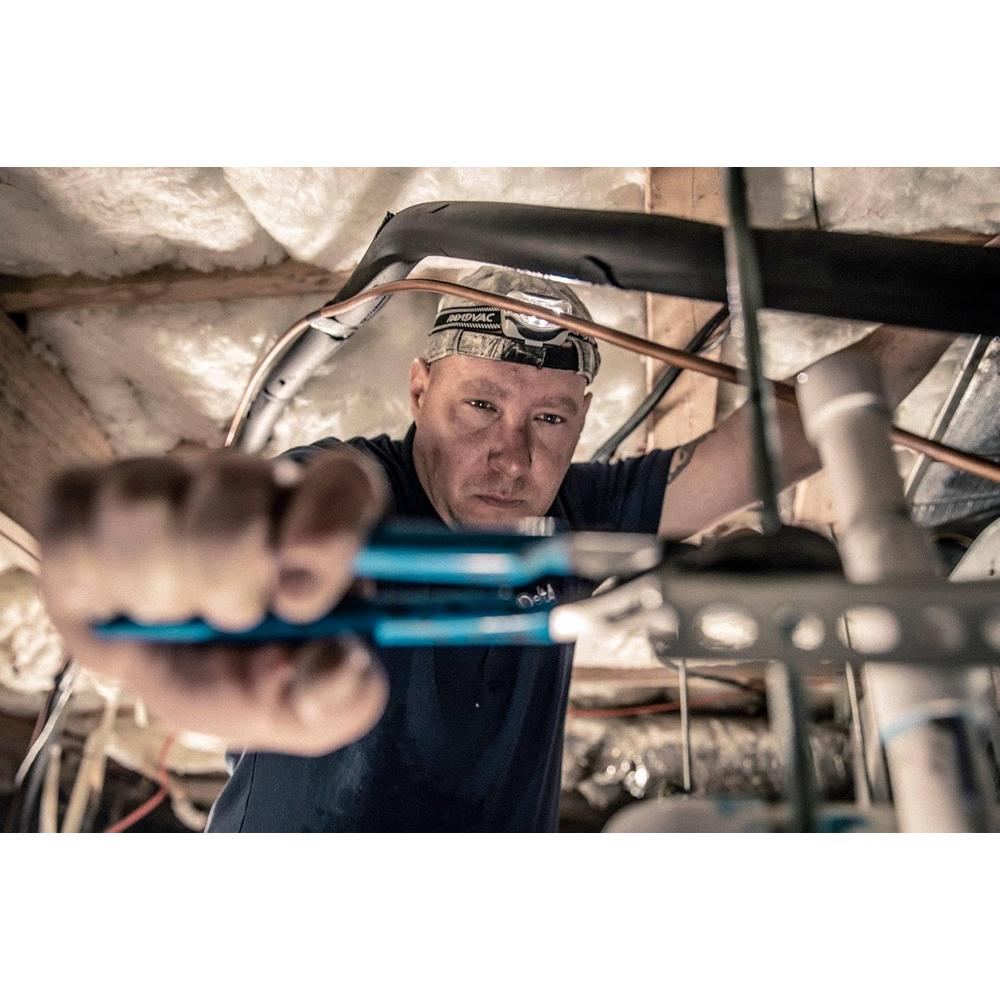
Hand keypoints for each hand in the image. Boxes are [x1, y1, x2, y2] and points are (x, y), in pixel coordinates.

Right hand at [38, 448, 390, 754]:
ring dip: (160, 584)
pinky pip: (72, 517)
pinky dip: (94, 576)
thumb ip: (342, 694)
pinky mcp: (86, 499)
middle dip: (229, 577)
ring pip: (147, 501)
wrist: (188, 681)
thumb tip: (338, 661)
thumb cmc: (260, 677)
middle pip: (234, 485)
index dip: (324, 526)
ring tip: (178, 613)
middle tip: (236, 618)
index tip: (300, 596)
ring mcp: (167, 479)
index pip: (342, 481)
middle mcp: (249, 479)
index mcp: (324, 516)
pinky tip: (123, 603)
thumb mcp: (315, 705)